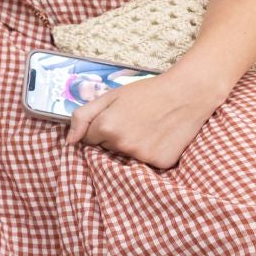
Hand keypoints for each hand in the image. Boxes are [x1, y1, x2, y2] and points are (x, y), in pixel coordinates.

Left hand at [66, 67, 227, 169]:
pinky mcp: (160, 163)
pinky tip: (158, 137)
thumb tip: (69, 142)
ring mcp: (142, 156)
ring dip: (130, 146)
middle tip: (132, 121)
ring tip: (146, 127)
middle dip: (112, 138)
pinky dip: (149, 152)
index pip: (87, 140)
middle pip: (105, 149)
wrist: (186, 94)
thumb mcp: (109, 97)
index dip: (98, 129)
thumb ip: (83, 117)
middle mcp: (122, 145)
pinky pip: (145, 163)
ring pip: (124, 156)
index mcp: (106, 127)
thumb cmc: (145, 93)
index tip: (112, 119)